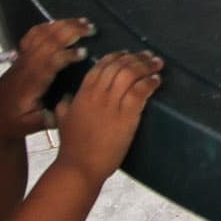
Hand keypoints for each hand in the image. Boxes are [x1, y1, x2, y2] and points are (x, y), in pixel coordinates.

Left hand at [0, 17, 94, 136]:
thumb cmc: (15, 120)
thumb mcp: (31, 126)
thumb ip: (48, 120)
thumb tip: (65, 111)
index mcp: (32, 82)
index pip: (50, 62)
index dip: (67, 55)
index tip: (85, 52)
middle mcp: (27, 65)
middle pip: (48, 41)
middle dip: (70, 31)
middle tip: (91, 28)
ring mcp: (23, 58)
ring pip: (42, 34)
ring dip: (62, 25)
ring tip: (82, 21)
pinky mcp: (22, 56)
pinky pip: (33, 34)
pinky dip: (47, 25)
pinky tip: (61, 23)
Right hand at [50, 50, 164, 180]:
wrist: (80, 166)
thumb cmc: (72, 146)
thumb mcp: (62, 119)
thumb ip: (65, 104)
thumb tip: (67, 96)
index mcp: (83, 92)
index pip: (102, 65)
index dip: (117, 56)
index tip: (128, 54)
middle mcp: (98, 93)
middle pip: (120, 65)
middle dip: (136, 58)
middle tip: (148, 56)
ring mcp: (112, 104)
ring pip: (131, 74)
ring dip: (146, 66)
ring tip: (157, 64)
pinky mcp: (126, 115)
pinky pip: (141, 91)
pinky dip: (151, 82)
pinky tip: (157, 80)